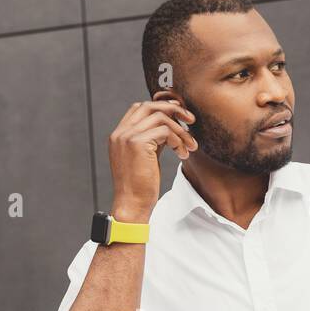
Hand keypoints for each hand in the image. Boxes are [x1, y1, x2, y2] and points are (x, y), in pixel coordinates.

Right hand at [107, 98, 196, 218]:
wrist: (132, 205)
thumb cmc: (140, 186)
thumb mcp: (145, 157)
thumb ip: (152, 139)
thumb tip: (170, 126)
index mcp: (119, 135)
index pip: (139, 108)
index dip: (161, 107)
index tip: (179, 117)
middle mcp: (120, 133)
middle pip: (149, 105)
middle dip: (173, 109)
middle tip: (191, 120)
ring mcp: (127, 136)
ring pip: (160, 117)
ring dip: (180, 130)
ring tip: (189, 145)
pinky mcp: (137, 143)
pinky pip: (164, 131)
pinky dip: (177, 140)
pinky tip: (181, 153)